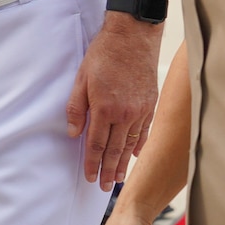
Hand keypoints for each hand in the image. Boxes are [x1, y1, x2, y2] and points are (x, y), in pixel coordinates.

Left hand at [67, 18, 161, 190]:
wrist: (132, 37)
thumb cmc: (104, 54)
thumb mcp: (81, 78)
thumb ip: (77, 108)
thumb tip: (74, 132)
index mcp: (104, 108)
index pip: (96, 144)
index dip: (91, 162)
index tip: (88, 177)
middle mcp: (124, 113)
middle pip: (114, 150)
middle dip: (107, 170)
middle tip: (102, 187)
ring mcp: (140, 110)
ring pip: (130, 144)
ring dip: (123, 163)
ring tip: (117, 178)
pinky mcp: (151, 104)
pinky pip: (144, 131)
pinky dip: (138, 145)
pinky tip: (134, 155)